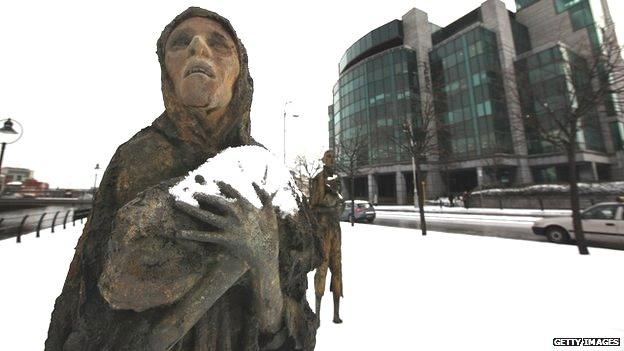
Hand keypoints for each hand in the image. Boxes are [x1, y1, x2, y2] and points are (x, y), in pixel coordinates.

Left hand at [173, 181, 282, 333]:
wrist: (266, 257)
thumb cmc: (270, 235)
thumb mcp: (270, 214)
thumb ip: (265, 197)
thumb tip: (256, 182)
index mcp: (248, 207)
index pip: (233, 192)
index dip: (223, 186)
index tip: (215, 181)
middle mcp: (237, 215)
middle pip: (217, 201)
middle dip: (204, 195)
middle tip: (192, 191)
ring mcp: (230, 227)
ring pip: (207, 216)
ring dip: (191, 209)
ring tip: (178, 203)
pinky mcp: (224, 240)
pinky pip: (205, 236)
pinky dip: (192, 235)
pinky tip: (179, 233)